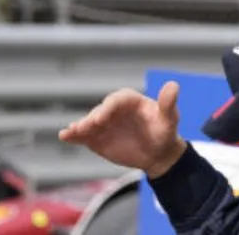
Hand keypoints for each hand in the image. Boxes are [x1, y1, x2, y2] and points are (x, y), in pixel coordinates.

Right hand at [59, 81, 186, 176]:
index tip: (101, 118)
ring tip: (72, 132)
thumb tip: (174, 85)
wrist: (157, 152)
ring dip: (80, 127)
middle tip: (86, 126)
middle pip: (99, 111)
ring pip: (89, 123)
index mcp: (129, 100)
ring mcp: (103, 123)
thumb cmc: (164, 131)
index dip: (108, 108)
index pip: (116, 100)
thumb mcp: (169, 119)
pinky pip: (83, 135)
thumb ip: (167, 103)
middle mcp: (112, 109)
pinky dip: (73, 135)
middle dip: (92, 119)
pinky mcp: (96, 137)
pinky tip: (65, 136)